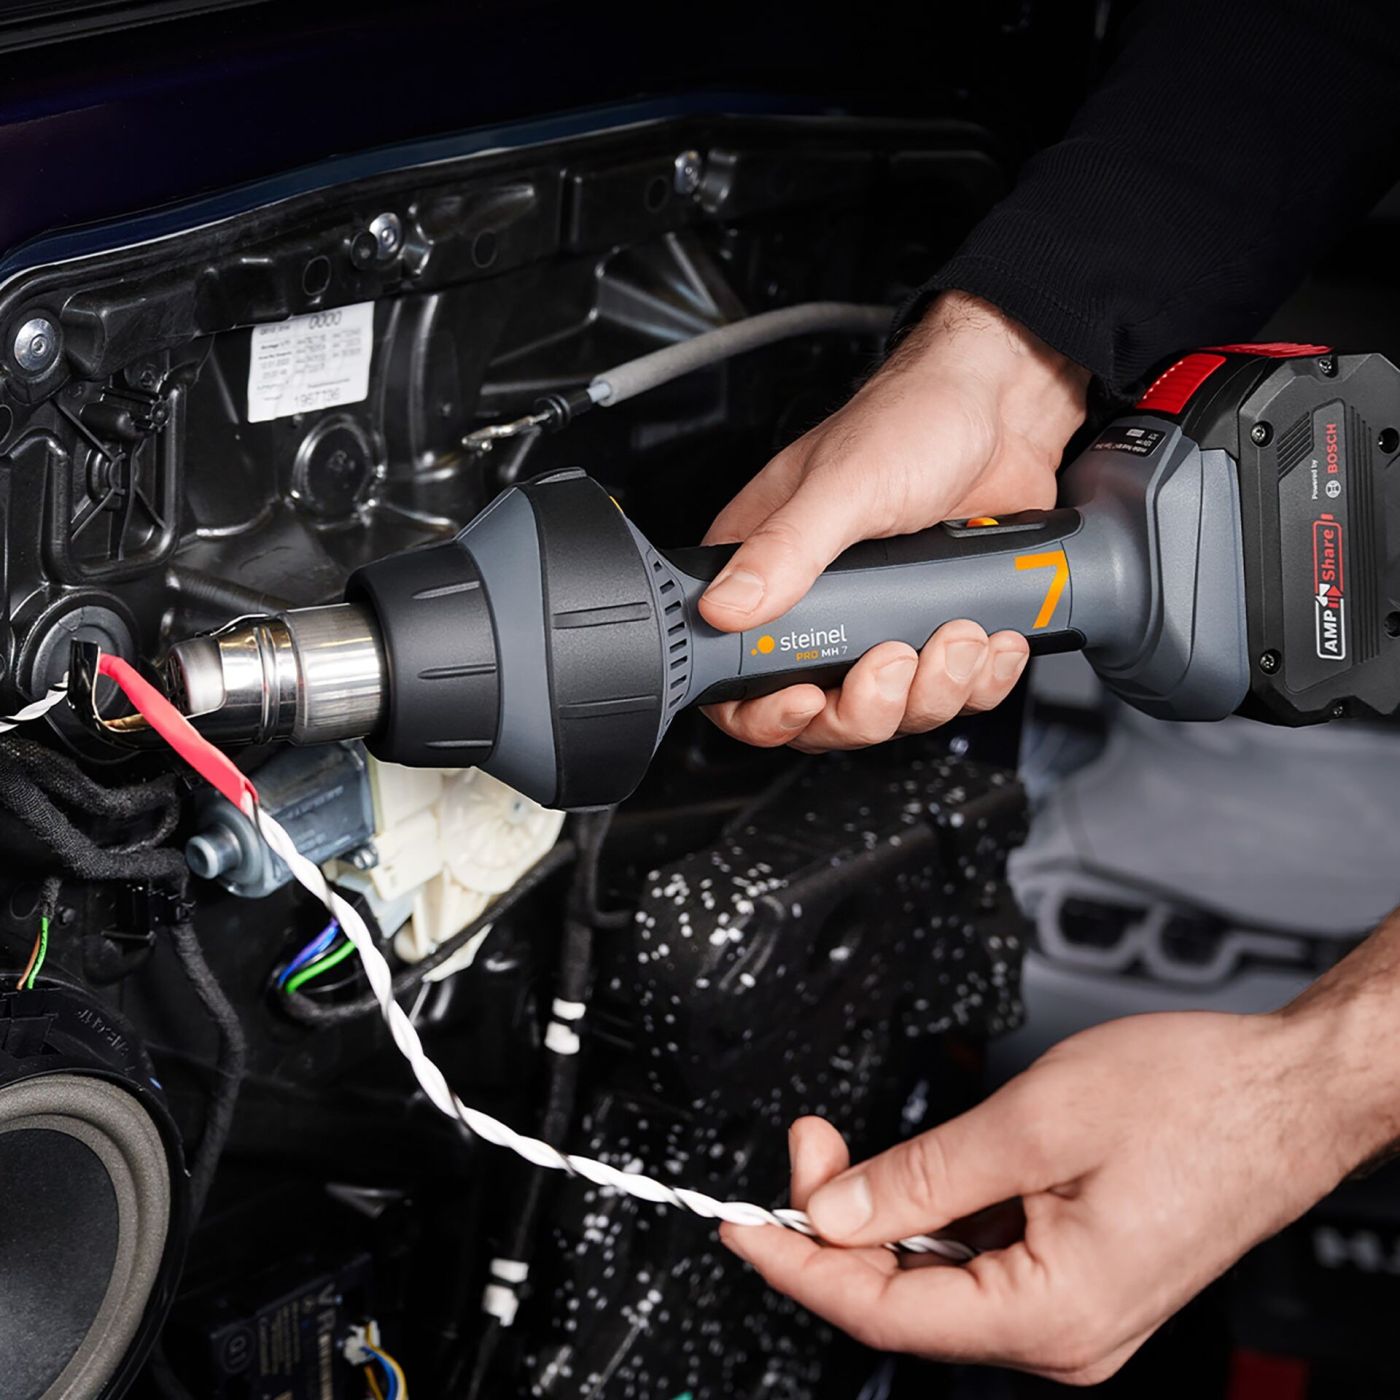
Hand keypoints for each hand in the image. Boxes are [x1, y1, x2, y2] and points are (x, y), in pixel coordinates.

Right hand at [699, 291, 1088, 751]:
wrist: (1005, 407)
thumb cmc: (914, 421)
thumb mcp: (843, 486)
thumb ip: (785, 550)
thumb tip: (725, 607)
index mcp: (769, 569)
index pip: (738, 675)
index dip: (765, 711)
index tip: (806, 700)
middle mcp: (821, 605)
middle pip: (822, 714)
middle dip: (868, 706)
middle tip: (896, 659)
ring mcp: (883, 622)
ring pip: (893, 710)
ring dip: (933, 690)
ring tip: (958, 633)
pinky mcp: (938, 626)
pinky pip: (954, 692)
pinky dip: (979, 680)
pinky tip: (990, 639)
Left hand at [721, 1008, 1370, 1384]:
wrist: (1285, 1090)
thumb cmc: (1193, 1101)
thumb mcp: (1032, 1124)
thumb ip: (921, 1175)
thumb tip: (831, 1212)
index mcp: (1053, 1312)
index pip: (880, 1312)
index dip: (795, 1264)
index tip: (737, 1223)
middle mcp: (1063, 1331)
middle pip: (902, 1297)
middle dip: (834, 1222)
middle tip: (804, 1143)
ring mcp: (1074, 1308)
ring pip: (935, 1275)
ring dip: (881, 1214)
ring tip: (844, 1145)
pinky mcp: (1081, 1274)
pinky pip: (978, 1257)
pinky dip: (930, 1213)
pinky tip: (914, 1167)